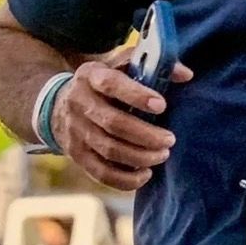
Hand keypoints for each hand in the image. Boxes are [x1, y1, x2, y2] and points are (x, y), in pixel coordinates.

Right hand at [53, 55, 193, 191]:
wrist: (59, 105)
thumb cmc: (105, 83)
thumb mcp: (121, 66)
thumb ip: (153, 65)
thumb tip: (186, 74)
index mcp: (92, 75)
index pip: (112, 84)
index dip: (137, 95)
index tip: (162, 105)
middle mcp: (79, 102)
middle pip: (113, 123)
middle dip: (146, 135)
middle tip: (170, 140)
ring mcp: (75, 130)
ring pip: (109, 149)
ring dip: (141, 157)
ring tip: (162, 154)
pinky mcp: (76, 155)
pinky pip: (101, 172)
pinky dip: (125, 178)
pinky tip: (145, 174)